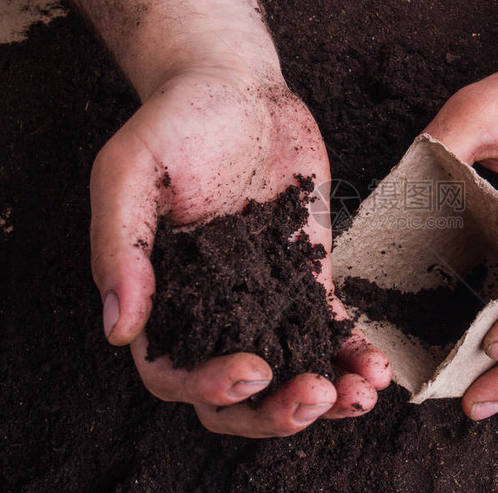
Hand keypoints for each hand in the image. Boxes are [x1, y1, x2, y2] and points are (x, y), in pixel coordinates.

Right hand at [90, 65, 390, 437]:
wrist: (236, 87)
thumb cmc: (173, 122)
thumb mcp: (129, 172)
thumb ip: (122, 247)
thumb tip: (120, 330)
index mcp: (161, 296)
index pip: (175, 372)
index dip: (210, 387)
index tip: (254, 371)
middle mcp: (211, 308)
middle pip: (237, 393)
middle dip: (275, 410)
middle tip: (314, 398)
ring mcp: (263, 294)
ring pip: (289, 368)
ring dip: (325, 395)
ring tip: (362, 394)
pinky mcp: (306, 272)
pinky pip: (328, 326)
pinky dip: (351, 352)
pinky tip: (378, 365)